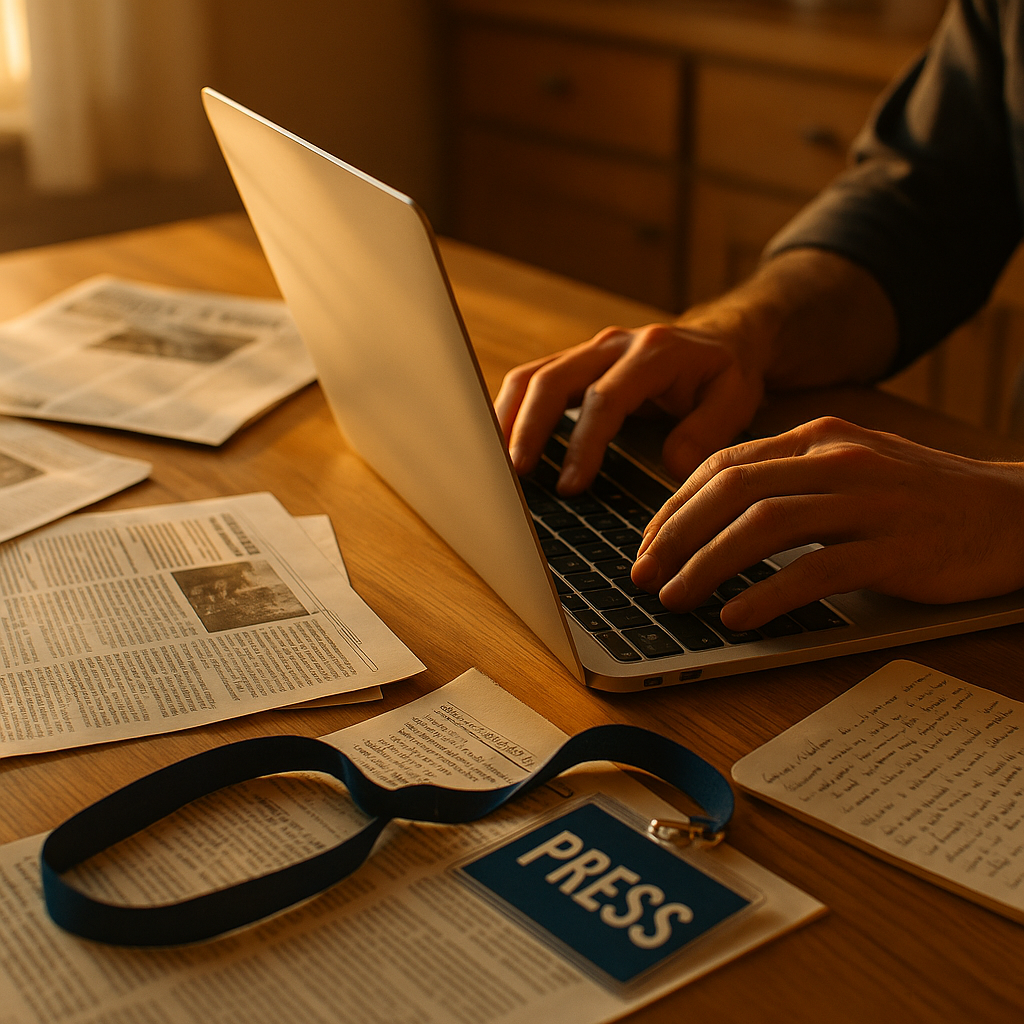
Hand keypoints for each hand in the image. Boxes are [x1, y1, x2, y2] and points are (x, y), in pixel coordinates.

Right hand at [494, 322, 764, 493]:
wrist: (720, 339)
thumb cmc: (725, 374)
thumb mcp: (735, 399)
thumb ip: (707, 431)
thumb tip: (671, 466)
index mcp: (653, 353)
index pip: (604, 398)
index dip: (583, 443)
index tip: (570, 486)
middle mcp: (614, 345)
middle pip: (552, 380)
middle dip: (528, 429)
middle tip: (514, 475)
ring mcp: (590, 350)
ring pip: (532, 376)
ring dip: (508, 418)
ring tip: (492, 463)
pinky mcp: (575, 362)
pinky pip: (532, 380)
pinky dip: (511, 411)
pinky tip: (500, 444)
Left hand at [631, 417, 1023, 628]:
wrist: (1017, 512)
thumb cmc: (922, 496)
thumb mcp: (850, 467)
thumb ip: (787, 478)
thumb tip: (711, 513)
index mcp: (818, 437)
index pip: (723, 465)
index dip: (673, 507)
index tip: (646, 544)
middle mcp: (837, 459)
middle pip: (731, 490)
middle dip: (674, 535)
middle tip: (643, 575)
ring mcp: (868, 501)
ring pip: (764, 526)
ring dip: (707, 565)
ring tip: (674, 598)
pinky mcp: (896, 548)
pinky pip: (817, 569)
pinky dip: (768, 594)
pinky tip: (736, 615)